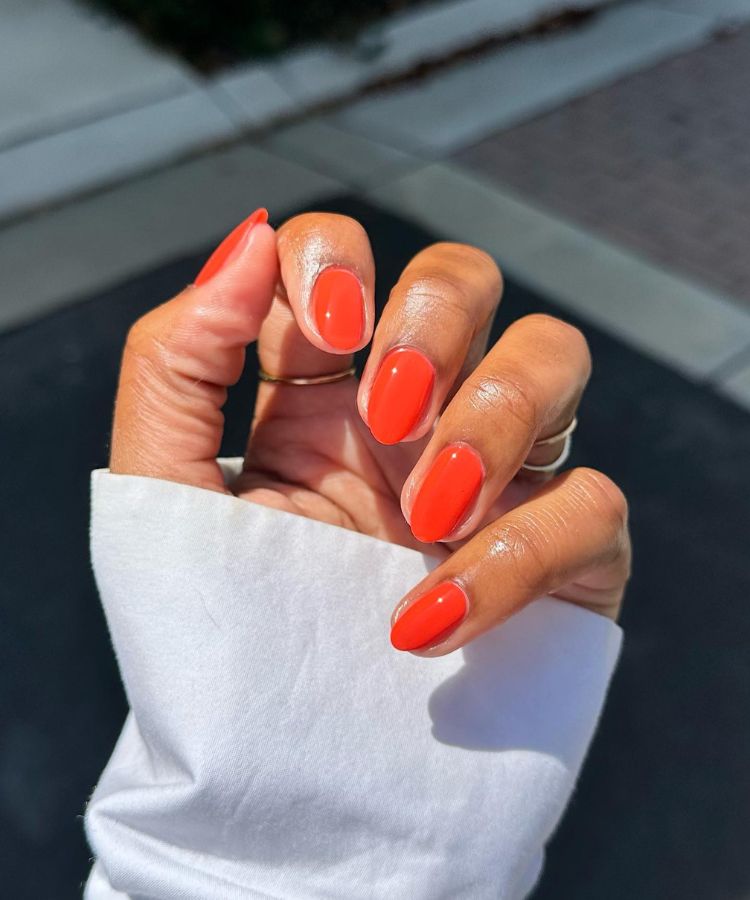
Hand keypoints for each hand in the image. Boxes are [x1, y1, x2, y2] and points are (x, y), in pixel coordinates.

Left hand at [110, 208, 630, 654]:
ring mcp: (496, 471)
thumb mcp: (163, 497)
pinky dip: (519, 552)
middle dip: (435, 318)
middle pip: (465, 276)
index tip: (325, 333)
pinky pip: (592, 503)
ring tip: (425, 509)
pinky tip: (435, 618)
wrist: (283, 777)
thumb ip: (177, 363)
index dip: (339, 261)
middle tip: (387, 412)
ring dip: (497, 413)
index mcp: (317, 390)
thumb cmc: (221, 638)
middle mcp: (413, 414)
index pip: (344, 255)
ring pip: (555, 353)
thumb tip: (250, 240)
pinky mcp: (562, 549)